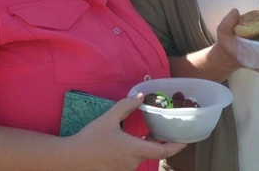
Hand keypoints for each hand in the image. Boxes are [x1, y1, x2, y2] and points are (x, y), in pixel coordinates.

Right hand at [69, 94, 185, 169]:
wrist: (73, 158)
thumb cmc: (91, 139)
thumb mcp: (108, 118)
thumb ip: (125, 106)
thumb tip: (140, 96)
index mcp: (135, 150)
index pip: (164, 151)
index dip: (177, 146)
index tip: (185, 140)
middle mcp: (134, 162)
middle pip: (152, 152)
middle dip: (158, 142)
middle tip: (160, 129)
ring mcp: (125, 169)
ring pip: (141, 157)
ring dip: (145, 146)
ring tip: (144, 133)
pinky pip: (131, 161)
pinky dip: (135, 152)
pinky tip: (126, 142)